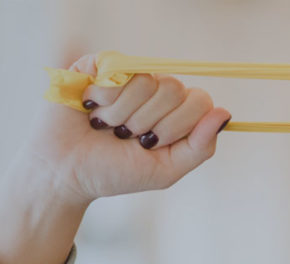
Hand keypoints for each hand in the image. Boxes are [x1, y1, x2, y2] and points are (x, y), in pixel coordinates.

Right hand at [0, 54, 231, 263]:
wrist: (64, 174)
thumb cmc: (114, 172)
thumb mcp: (165, 169)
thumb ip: (200, 146)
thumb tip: (225, 113)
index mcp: (175, 109)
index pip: (199, 100)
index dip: (177, 125)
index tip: (151, 144)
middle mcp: (154, 87)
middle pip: (173, 88)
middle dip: (148, 123)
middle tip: (124, 136)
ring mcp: (127, 73)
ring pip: (145, 80)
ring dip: (122, 114)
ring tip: (104, 126)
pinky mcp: (97, 64)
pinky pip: (115, 69)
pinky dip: (102, 98)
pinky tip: (89, 109)